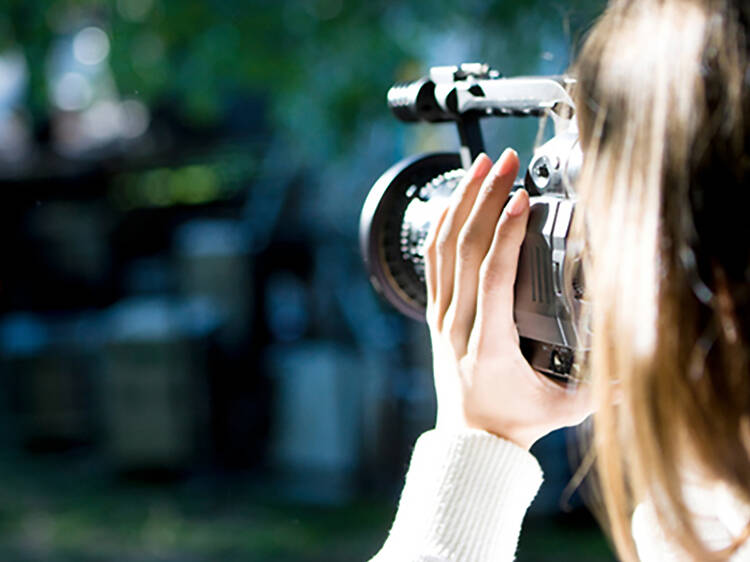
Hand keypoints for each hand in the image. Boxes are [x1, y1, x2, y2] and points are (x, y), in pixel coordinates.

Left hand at [424, 149, 592, 449]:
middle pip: (464, 250)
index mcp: (489, 346)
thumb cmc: (517, 421)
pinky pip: (432, 260)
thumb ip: (602, 388)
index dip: (506, 235)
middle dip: (485, 199)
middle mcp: (458, 326)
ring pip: (443, 248)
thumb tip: (638, 363)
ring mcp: (441, 317)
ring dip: (461, 202)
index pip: (492, 278)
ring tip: (480, 166)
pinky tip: (456, 197)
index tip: (524, 199)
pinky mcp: (435, 312)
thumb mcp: (565, 407)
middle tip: (505, 162)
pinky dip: (442, 224)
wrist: (471, 438)